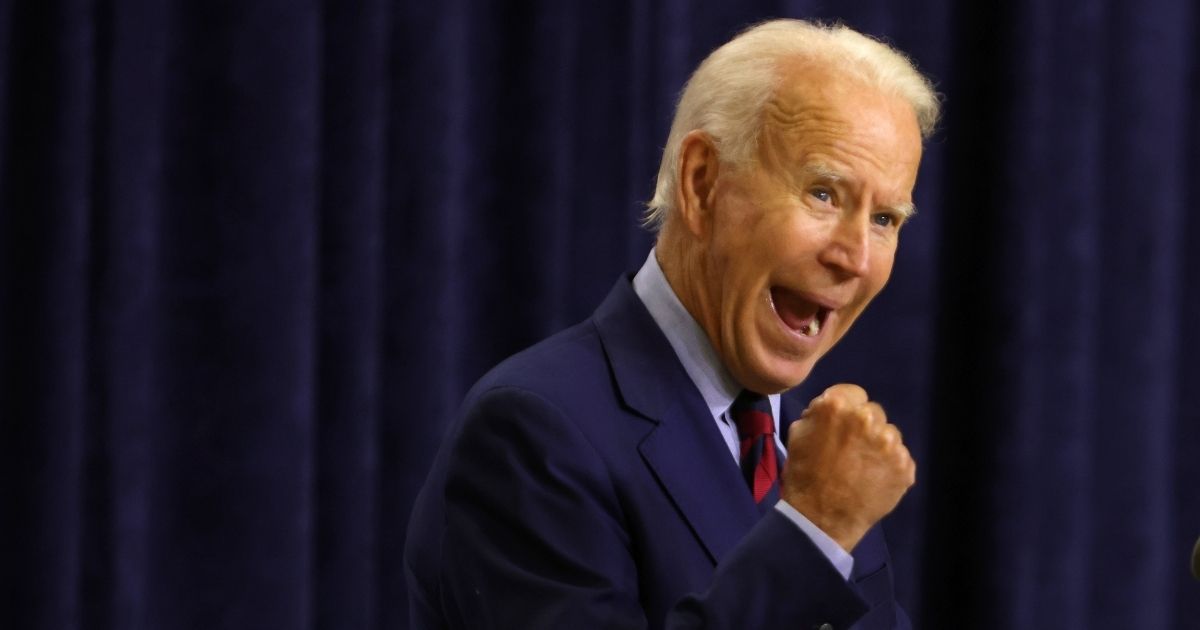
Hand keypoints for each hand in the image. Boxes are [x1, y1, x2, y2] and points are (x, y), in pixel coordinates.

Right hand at [780, 383, 915, 551]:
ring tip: (863, 468)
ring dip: (879, 447)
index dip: (846, 410)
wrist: (820, 519)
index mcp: (838, 406)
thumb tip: (831, 408)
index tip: (841, 427)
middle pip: (873, 413)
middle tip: (851, 450)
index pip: (853, 393)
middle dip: (864, 427)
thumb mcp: (798, 434)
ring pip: (889, 435)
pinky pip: (900, 458)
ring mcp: (890, 444)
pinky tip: (874, 480)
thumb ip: (818, 413)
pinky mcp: (905, 467)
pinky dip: (890, 467)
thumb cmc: (803, 475)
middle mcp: (868, 418)